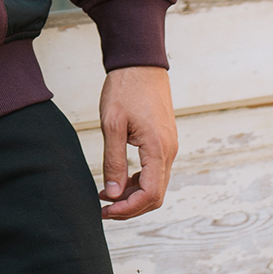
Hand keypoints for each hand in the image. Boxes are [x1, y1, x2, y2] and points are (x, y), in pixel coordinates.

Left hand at [97, 66, 176, 219]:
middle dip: (130, 207)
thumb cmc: (125, 88)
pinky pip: (155, 170)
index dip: (128, 209)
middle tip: (104, 209)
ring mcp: (168, 145)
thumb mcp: (112, 125)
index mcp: (158, 149)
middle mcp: (169, 151)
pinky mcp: (164, 140)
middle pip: (155, 195)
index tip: (106, 211)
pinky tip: (119, 179)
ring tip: (107, 195)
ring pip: (155, 184)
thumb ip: (114, 161)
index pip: (150, 195)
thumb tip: (112, 194)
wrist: (140, 62)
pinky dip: (138, 181)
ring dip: (133, 195)